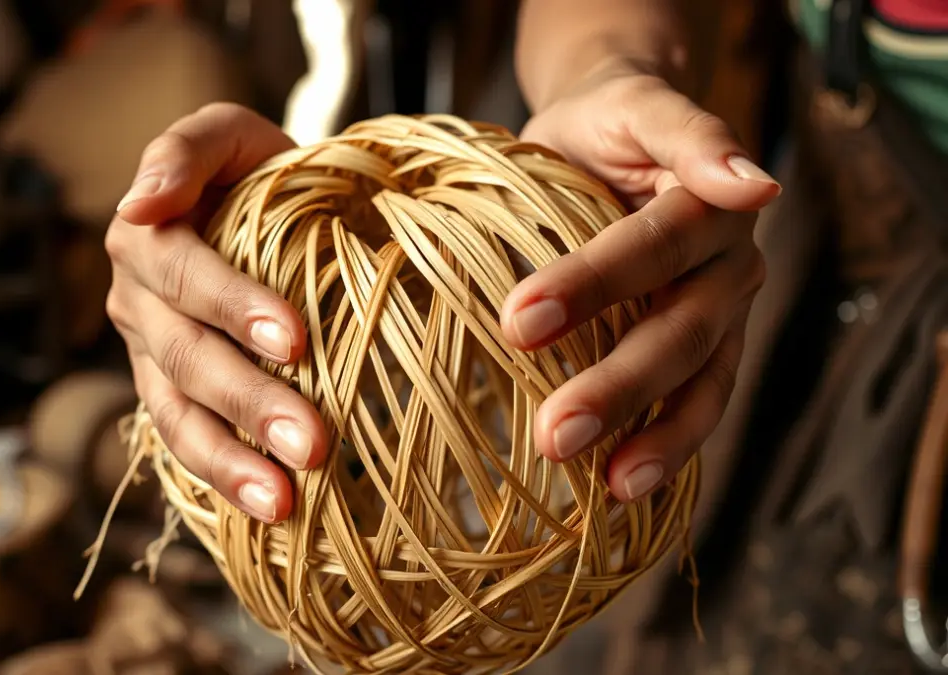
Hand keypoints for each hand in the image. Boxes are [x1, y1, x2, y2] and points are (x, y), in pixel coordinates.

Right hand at [105, 103, 328, 522]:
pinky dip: (222, 478)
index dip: (234, 306)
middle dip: (248, 402)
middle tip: (312, 444)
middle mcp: (136, 301)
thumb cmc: (255, 171)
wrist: (266, 208)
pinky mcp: (168, 395)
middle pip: (186, 358)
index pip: (185, 275)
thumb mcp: (227, 136)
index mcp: (145, 237)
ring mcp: (148, 356)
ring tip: (283, 502)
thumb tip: (140, 203)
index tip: (295, 341)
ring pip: (178, 414)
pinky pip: (185, 442)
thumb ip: (185, 151)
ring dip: (230, 462)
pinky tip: (267, 510)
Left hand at [504, 59, 780, 501]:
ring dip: (655, 435)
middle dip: (619, 386)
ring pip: (701, 382)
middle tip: (554, 434)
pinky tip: (622, 488)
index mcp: (711, 206)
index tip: (520, 320)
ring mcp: (720, 315)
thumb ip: (689, 134)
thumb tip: (758, 184)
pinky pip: (695, 403)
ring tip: (609, 484)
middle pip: (681, 331)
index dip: (591, 285)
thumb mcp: (637, 107)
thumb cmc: (610, 123)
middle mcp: (728, 267)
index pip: (652, 248)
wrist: (609, 132)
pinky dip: (664, 446)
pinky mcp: (703, 350)